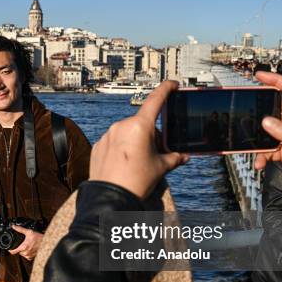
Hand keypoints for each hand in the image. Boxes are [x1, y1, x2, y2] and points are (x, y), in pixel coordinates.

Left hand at [8, 225, 42, 260]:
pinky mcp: (32, 257)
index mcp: (24, 247)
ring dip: (23, 250)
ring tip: (27, 245)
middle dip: (19, 248)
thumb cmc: (39, 238)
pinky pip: (26, 256)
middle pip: (18, 252)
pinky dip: (27, 253)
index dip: (10, 250)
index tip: (10, 248)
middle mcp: (26, 253)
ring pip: (22, 254)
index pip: (13, 252)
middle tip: (22, 243)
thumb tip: (13, 226)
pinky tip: (30, 248)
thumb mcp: (29, 232)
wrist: (47, 242)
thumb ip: (20, 229)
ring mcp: (29, 256)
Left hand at [89, 80, 188, 198]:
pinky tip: (125, 164)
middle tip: (156, 153)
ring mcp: (107, 135)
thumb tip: (184, 156)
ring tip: (138, 163)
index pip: (155, 100)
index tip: (172, 84)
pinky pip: (114, 142)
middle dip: (151, 135)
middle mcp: (121, 126)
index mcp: (139, 126)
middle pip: (142, 123)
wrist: (110, 198)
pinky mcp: (98, 146)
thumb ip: (174, 158)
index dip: (166, 89)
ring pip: (127, 132)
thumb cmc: (136, 181)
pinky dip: (122, 149)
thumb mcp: (160, 168)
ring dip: (135, 141)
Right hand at [253, 72, 281, 197]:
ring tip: (255, 149)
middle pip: (276, 112)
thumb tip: (266, 121)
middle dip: (261, 117)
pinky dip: (263, 156)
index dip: (277, 80)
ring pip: (270, 133)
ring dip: (260, 142)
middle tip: (248, 118)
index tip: (261, 76)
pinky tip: (260, 162)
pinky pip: (269, 150)